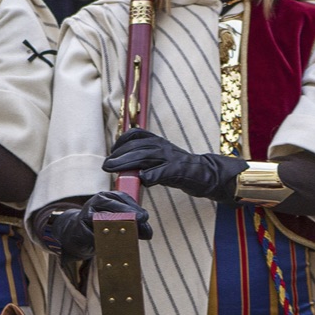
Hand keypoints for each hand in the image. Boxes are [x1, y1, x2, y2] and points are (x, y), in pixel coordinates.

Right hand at [39, 190, 152, 260]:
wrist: (76, 235)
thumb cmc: (101, 226)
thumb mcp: (118, 222)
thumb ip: (134, 225)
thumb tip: (149, 233)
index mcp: (106, 197)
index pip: (122, 198)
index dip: (134, 207)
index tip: (145, 217)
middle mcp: (95, 203)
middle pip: (114, 207)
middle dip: (129, 214)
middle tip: (141, 221)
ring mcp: (86, 215)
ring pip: (104, 220)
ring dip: (119, 228)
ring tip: (131, 236)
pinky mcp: (81, 230)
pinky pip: (95, 235)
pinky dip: (106, 240)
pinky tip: (115, 245)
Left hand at [102, 128, 244, 201]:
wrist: (208, 174)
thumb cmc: (182, 169)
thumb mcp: (162, 159)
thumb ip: (146, 160)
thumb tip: (125, 166)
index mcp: (159, 142)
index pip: (137, 135)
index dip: (121, 142)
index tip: (112, 152)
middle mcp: (163, 147)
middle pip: (137, 147)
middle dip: (119, 155)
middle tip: (106, 165)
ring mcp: (171, 158)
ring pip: (145, 156)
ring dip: (127, 162)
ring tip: (114, 169)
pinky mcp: (178, 171)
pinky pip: (162, 172)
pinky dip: (152, 175)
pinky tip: (143, 180)